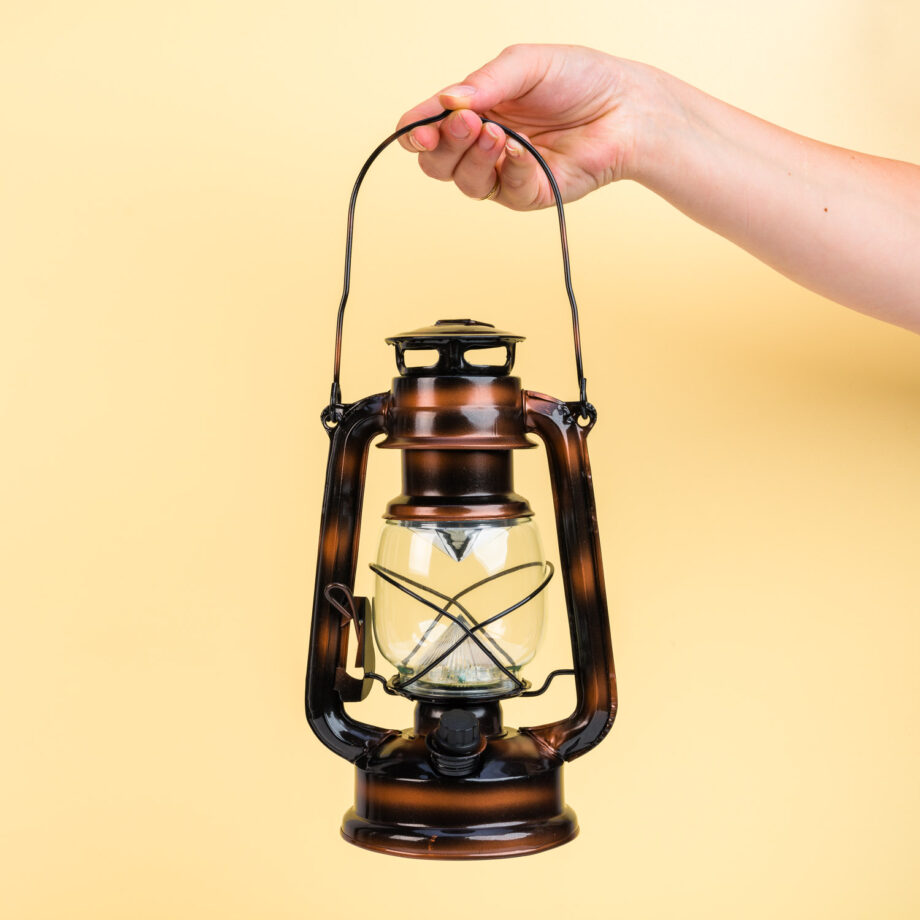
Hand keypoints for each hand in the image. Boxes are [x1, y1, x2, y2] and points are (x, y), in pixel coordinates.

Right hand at [396, 44, 646, 209]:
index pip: (427, 129)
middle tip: (466, 122)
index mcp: (472, 112)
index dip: (416, 132)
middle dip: (443, 145)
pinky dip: (508, 168)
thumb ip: (484, 82)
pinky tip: (520, 148)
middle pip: (436, 164)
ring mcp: (502, 174)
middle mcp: (481, 147)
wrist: (625, 106)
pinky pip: (503, 190)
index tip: (420, 128)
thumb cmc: (579, 79)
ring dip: (473, 157)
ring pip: (463, 182)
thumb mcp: (525, 65)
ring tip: (497, 132)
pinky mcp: (527, 194)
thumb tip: (445, 102)